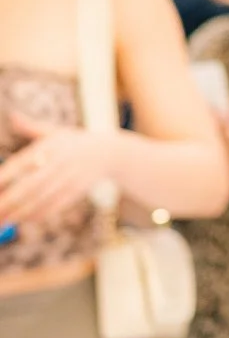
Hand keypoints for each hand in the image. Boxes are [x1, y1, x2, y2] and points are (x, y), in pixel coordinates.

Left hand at [0, 111, 115, 225]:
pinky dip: (37, 215)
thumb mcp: (53, 131)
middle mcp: (57, 164)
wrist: (108, 154)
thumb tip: (12, 116)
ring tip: (3, 221)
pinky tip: (23, 219)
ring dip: (19, 213)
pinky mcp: (75, 192)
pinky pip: (53, 207)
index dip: (4, 177)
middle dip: (8, 201)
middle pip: (28, 187)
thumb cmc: (74, 141)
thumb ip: (30, 127)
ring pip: (39, 200)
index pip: (20, 164)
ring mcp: (66, 180)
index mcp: (48, 147)